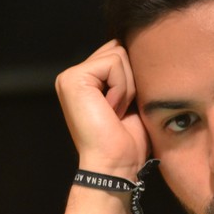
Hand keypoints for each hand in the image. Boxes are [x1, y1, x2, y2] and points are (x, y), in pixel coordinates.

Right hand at [55, 40, 148, 177]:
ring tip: (116, 112)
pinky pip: (113, 64)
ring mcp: (70, 76)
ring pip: (119, 54)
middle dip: (131, 80)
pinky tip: (112, 110)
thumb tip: (143, 47)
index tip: (127, 108)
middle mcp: (75, 76)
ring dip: (127, 86)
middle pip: (120, 49)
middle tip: (121, 111)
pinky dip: (121, 88)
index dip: (134, 76)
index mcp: (87, 80)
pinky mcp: (73, 79)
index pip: (119, 52)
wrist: (116, 166)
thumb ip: (129, 73)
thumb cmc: (128, 142)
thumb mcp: (132, 100)